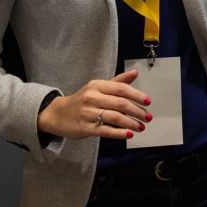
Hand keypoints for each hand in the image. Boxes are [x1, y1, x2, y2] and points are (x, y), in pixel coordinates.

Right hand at [36, 70, 151, 140]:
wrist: (57, 114)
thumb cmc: (83, 100)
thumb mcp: (98, 88)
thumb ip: (117, 82)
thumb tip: (135, 72)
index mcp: (97, 85)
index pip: (121, 89)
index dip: (137, 95)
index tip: (148, 102)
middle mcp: (92, 97)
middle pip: (120, 104)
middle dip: (137, 111)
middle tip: (148, 117)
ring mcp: (87, 113)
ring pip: (114, 118)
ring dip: (131, 123)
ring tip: (141, 127)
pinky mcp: (84, 128)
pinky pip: (105, 130)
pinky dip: (119, 133)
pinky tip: (129, 134)